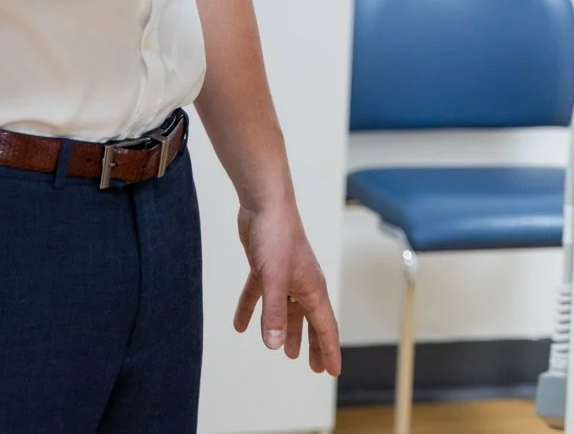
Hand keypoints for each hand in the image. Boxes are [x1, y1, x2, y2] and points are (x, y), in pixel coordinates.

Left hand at [233, 201, 341, 374]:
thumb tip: (275, 346)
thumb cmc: (276, 236)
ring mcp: (284, 276)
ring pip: (287, 311)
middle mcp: (302, 283)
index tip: (332, 371)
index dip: (328, 350)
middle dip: (313, 344)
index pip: (325, 326)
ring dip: (287, 331)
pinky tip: (241, 326)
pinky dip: (252, 310)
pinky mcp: (265, 268)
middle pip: (310, 320)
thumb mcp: (273, 279)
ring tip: (286, 353)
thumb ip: (274, 313)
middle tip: (314, 367)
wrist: (263, 203)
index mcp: (312, 288)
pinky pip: (260, 295)